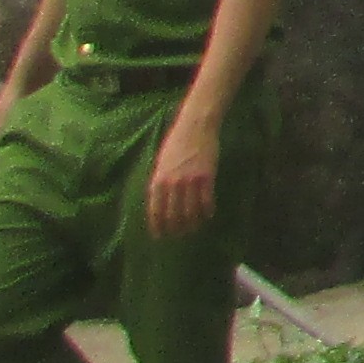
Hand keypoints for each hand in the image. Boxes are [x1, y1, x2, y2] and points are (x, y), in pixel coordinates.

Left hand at [143, 114, 221, 239]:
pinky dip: (207, 211)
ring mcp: (190, 181)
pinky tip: (208, 214)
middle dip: (175, 228)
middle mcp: (172, 184)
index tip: (160, 236)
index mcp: (158, 180)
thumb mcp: (161, 163)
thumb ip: (160, 183)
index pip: (155, 211)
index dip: (158, 226)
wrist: (195, 126)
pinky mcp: (206, 177)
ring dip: (192, 223)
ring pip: (190, 211)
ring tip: (194, 227)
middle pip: (173, 215)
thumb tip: (161, 203)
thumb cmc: (176, 143)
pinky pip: (206, 201)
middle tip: (179, 234)